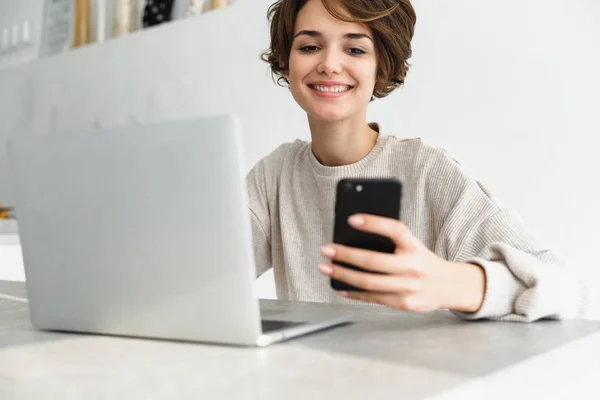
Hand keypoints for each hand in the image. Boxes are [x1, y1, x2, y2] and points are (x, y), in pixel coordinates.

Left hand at [318, 214, 485, 312]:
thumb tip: (353, 238)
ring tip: (326, 267)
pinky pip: (374, 298)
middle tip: (326, 249)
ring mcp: (409, 287)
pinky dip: (353, 293)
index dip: (373, 223)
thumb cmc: (422, 261)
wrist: (450, 286)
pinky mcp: (405, 304)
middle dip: (345, 255)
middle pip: (374, 261)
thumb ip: (390, 242)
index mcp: (415, 246)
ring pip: (369, 282)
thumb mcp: (413, 245)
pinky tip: (339, 286)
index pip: (394, 229)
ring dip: (343, 275)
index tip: (350, 219)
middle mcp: (413, 266)